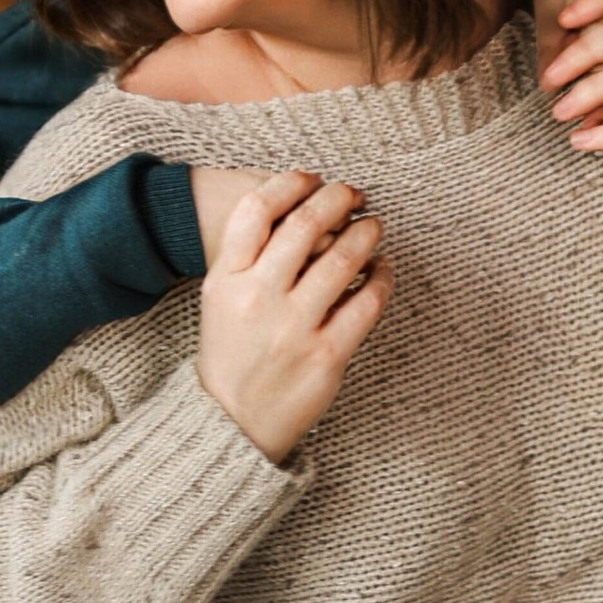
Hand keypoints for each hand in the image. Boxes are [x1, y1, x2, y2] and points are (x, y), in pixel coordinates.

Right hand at [197, 175, 389, 462]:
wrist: (232, 422)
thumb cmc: (232, 352)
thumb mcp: (221, 297)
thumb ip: (250, 256)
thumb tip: (303, 207)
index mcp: (226, 279)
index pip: (256, 209)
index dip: (290, 183)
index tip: (312, 179)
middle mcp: (258, 298)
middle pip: (305, 224)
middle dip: (338, 198)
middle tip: (354, 195)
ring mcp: (293, 328)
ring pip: (343, 258)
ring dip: (366, 233)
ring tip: (373, 227)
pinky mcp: (326, 355)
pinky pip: (367, 302)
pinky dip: (382, 277)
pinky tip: (382, 269)